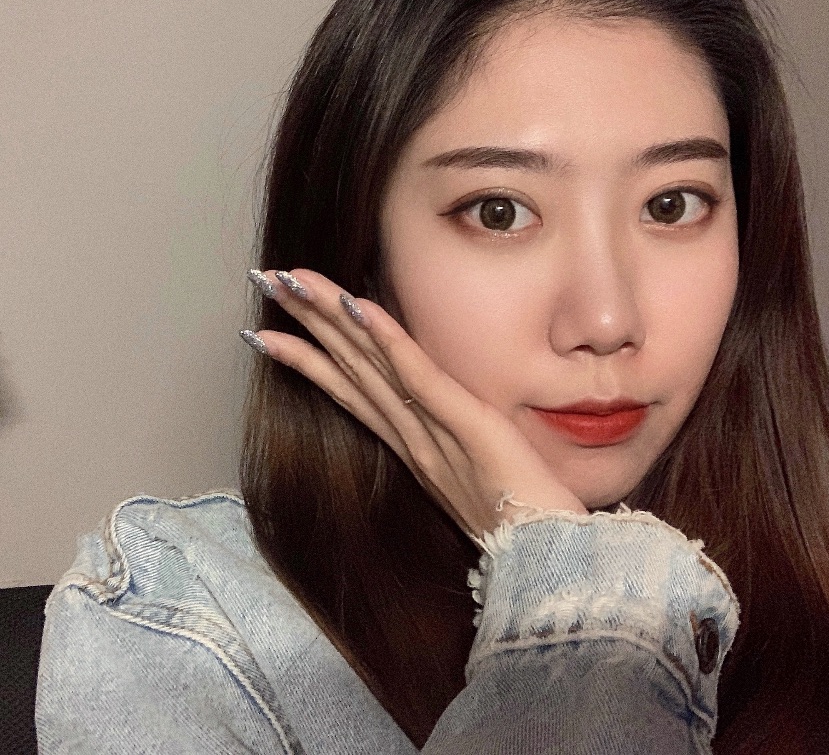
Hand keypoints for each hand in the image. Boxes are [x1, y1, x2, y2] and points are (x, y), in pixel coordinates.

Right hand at [246, 269, 587, 539]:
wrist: (548, 561)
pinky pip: (420, 378)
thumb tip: (435, 416)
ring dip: (329, 320)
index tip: (267, 335)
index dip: (308, 361)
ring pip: (371, 366)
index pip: (351, 393)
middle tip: (265, 282)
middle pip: (349, 369)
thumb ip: (449, 444)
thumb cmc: (520, 522)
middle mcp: (411, 439)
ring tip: (293, 283)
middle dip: (305, 324)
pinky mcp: (468, 427)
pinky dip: (388, 342)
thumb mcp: (473, 477)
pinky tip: (359, 308)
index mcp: (412, 448)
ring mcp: (433, 434)